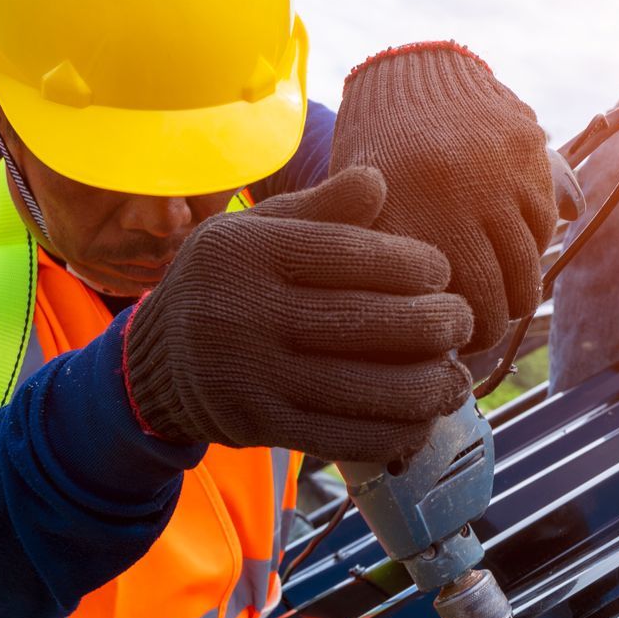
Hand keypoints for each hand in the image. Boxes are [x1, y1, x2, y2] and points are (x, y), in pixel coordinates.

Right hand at [124, 167, 475, 464]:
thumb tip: (380, 180)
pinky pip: (345, 438)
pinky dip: (397, 432)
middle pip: (365, 323)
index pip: (349, 255)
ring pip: (364, 388)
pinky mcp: (261, 427)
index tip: (443, 271)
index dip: (412, 263)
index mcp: (246, 252)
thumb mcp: (258, 228)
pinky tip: (425, 416)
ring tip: (457, 376)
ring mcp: (251, 377)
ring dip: (428, 386)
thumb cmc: (230, 282)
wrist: (155, 362)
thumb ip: (321, 206)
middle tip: (463, 321)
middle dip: (433, 325)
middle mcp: (243, 314)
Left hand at [332, 43, 559, 351]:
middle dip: (496, 324)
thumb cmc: (375, 163)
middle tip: (483, 335)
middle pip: (503, 292)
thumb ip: (393, 277)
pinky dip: (535, 244)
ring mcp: (501, 172)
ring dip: (521, 290)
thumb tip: (436, 352)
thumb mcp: (365, 217)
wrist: (407, 75)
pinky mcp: (531, 151)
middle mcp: (457, 193)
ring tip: (502, 302)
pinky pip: (548, 222)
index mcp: (405, 214)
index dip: (462, 336)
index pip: (457, 305)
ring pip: (531, 262)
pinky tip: (512, 251)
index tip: (455, 347)